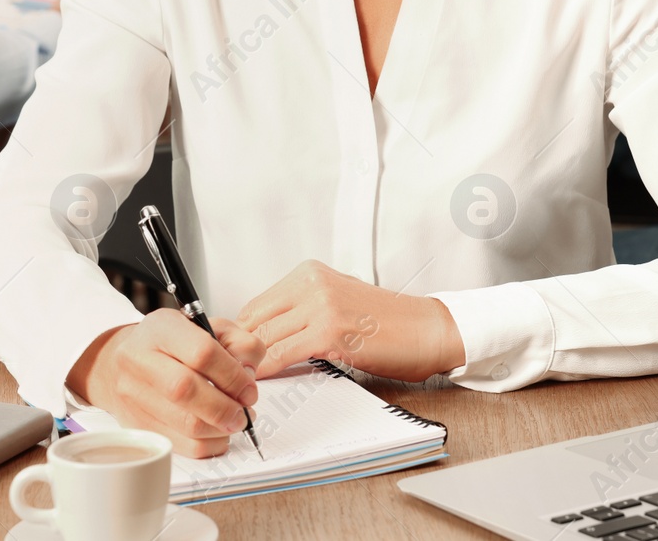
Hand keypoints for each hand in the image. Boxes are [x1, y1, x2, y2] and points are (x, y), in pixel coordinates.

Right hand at [66, 311, 265, 458]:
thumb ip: (238, 342)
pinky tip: (216, 432)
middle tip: (245, 410)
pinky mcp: (136, 425)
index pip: (201, 352)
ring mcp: (133, 395)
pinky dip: (208, 444)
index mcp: (161, 329)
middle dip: (226, 406)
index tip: (248, 388)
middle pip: (187, 390)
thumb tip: (249, 372)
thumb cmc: (168, 344)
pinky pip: (180, 446)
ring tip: (234, 420)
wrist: (120, 362)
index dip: (232, 375)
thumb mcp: (206, 327)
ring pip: (185, 424)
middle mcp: (139, 359)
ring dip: (221, 428)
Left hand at [236, 260, 465, 381]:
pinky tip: (262, 382)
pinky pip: (282, 353)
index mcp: (309, 274)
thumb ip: (301, 311)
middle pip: (254, 320)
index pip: (256, 305)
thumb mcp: (336, 302)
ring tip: (241, 383)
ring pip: (264, 337)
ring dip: (249, 364)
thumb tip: (265, 334)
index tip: (234, 357)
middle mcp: (311, 283)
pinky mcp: (329, 331)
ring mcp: (320, 305)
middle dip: (239, 350)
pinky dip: (267, 370)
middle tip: (231, 374)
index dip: (240, 335)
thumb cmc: (387, 323)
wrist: (427, 330)